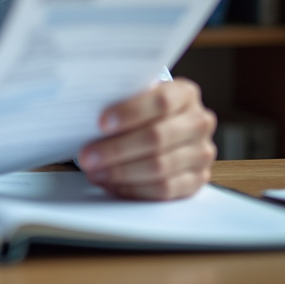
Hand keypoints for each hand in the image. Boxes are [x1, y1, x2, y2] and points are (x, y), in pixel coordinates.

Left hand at [78, 78, 216, 199]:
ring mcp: (201, 153)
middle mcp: (199, 122)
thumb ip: (118, 97)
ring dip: (122, 172)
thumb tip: (83, 108)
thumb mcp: (133, 95)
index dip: (130, 112)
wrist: (162, 126)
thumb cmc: (139, 109)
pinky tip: (113, 184)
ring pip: (160, 166)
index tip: (101, 123)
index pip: (161, 101)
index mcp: (185, 94)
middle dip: (117, 149)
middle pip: (157, 137)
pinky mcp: (196, 180)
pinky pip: (166, 189)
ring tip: (95, 172)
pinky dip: (135, 188)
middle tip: (87, 156)